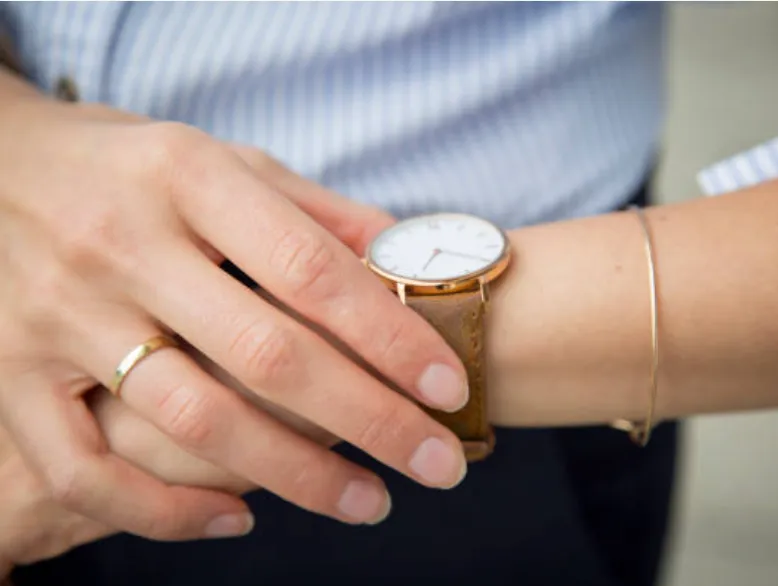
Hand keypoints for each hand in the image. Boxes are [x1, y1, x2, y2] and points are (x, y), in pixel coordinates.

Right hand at [0, 94, 468, 541]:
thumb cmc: (131, 165)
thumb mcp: (222, 159)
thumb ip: (313, 211)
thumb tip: (405, 257)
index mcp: (186, 177)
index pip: (310, 270)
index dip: (390, 335)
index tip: (449, 387)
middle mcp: (122, 246)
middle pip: (265, 356)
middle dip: (368, 420)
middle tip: (438, 464)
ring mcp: (60, 316)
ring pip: (191, 420)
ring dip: (293, 474)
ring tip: (369, 501)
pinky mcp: (12, 374)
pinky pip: (84, 468)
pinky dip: (163, 510)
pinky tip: (239, 518)